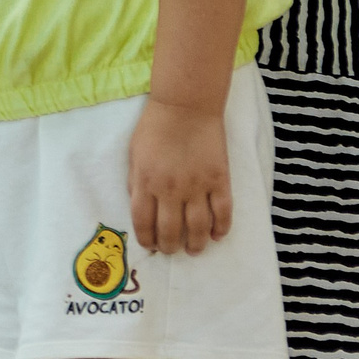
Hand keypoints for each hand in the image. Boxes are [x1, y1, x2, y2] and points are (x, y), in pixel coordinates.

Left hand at [127, 98, 232, 255]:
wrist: (185, 107)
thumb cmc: (154, 128)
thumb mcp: (134, 155)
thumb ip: (136, 183)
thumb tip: (140, 207)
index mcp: (145, 183)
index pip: (143, 222)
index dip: (147, 239)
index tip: (151, 246)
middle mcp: (170, 190)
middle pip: (171, 230)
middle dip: (170, 247)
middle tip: (172, 251)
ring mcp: (197, 186)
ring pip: (199, 227)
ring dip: (197, 244)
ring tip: (195, 250)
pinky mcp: (219, 180)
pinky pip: (223, 212)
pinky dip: (222, 228)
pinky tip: (218, 236)